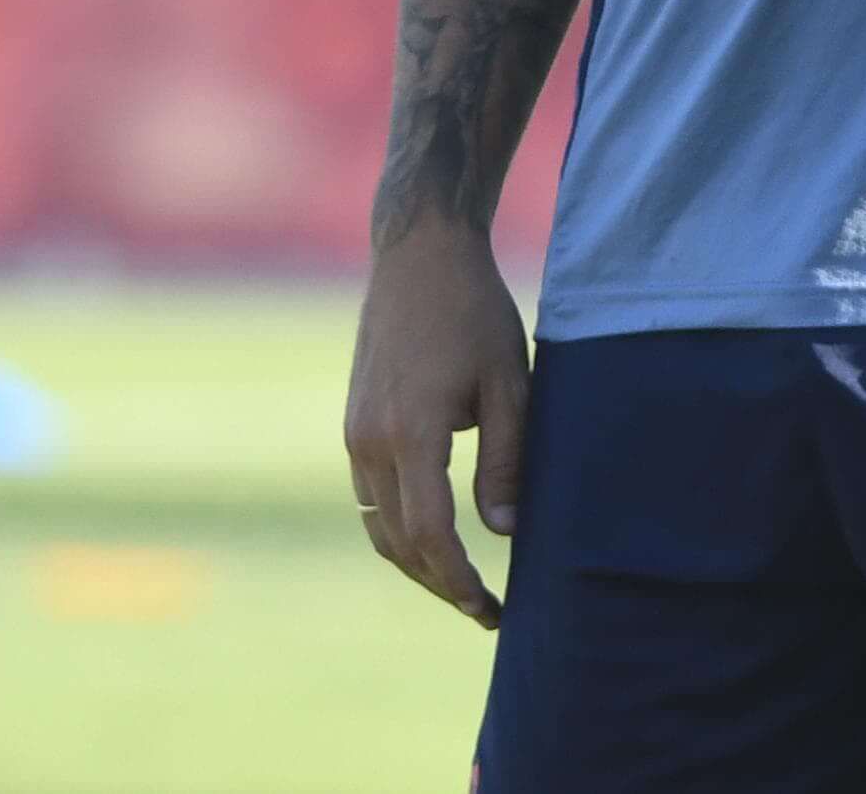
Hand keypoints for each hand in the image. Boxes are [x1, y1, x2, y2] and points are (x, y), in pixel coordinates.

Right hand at [341, 216, 532, 628]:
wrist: (418, 254)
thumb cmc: (474, 313)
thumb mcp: (510, 385)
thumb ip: (508, 462)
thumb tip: (504, 534)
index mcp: (411, 432)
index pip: (429, 534)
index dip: (459, 582)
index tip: (493, 609)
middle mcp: (370, 439)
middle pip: (397, 542)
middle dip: (441, 585)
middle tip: (487, 612)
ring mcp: (355, 431)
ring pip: (376, 525)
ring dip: (416, 563)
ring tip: (462, 584)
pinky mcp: (355, 421)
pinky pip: (368, 496)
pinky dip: (397, 529)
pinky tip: (434, 534)